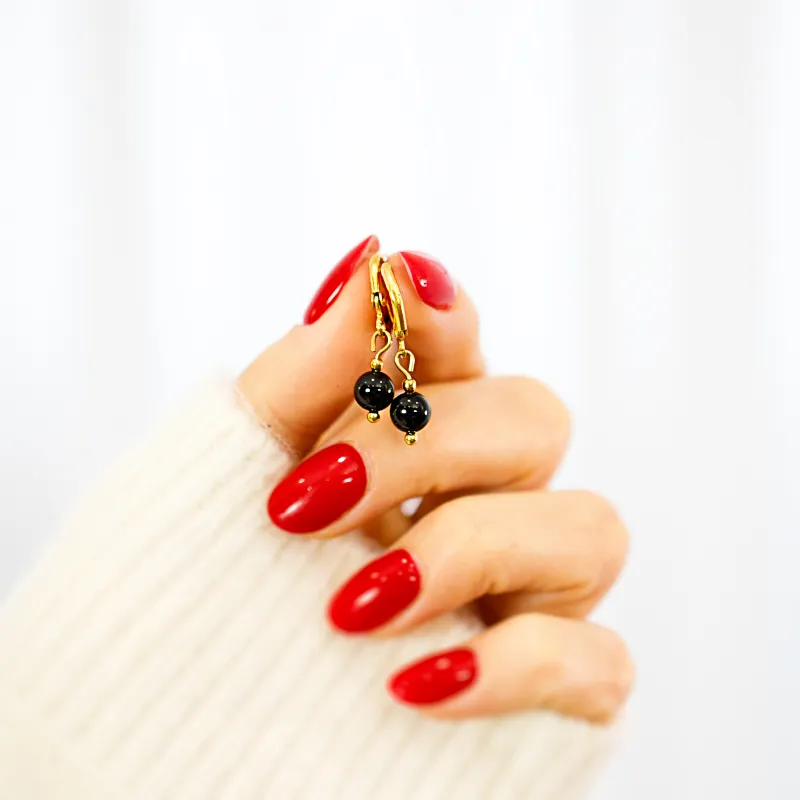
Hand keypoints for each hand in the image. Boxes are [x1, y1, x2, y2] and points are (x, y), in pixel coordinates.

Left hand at [240, 236, 632, 721]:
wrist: (199, 724)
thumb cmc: (220, 585)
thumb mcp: (241, 473)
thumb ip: (306, 374)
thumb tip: (369, 258)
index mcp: (420, 436)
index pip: (464, 345)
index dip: (442, 312)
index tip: (394, 289)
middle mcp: (493, 499)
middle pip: (533, 422)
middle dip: (426, 447)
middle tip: (303, 504)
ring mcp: (534, 592)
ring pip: (589, 530)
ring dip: (466, 553)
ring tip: (350, 608)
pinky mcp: (557, 684)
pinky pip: (594, 660)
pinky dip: (509, 667)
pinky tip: (412, 685)